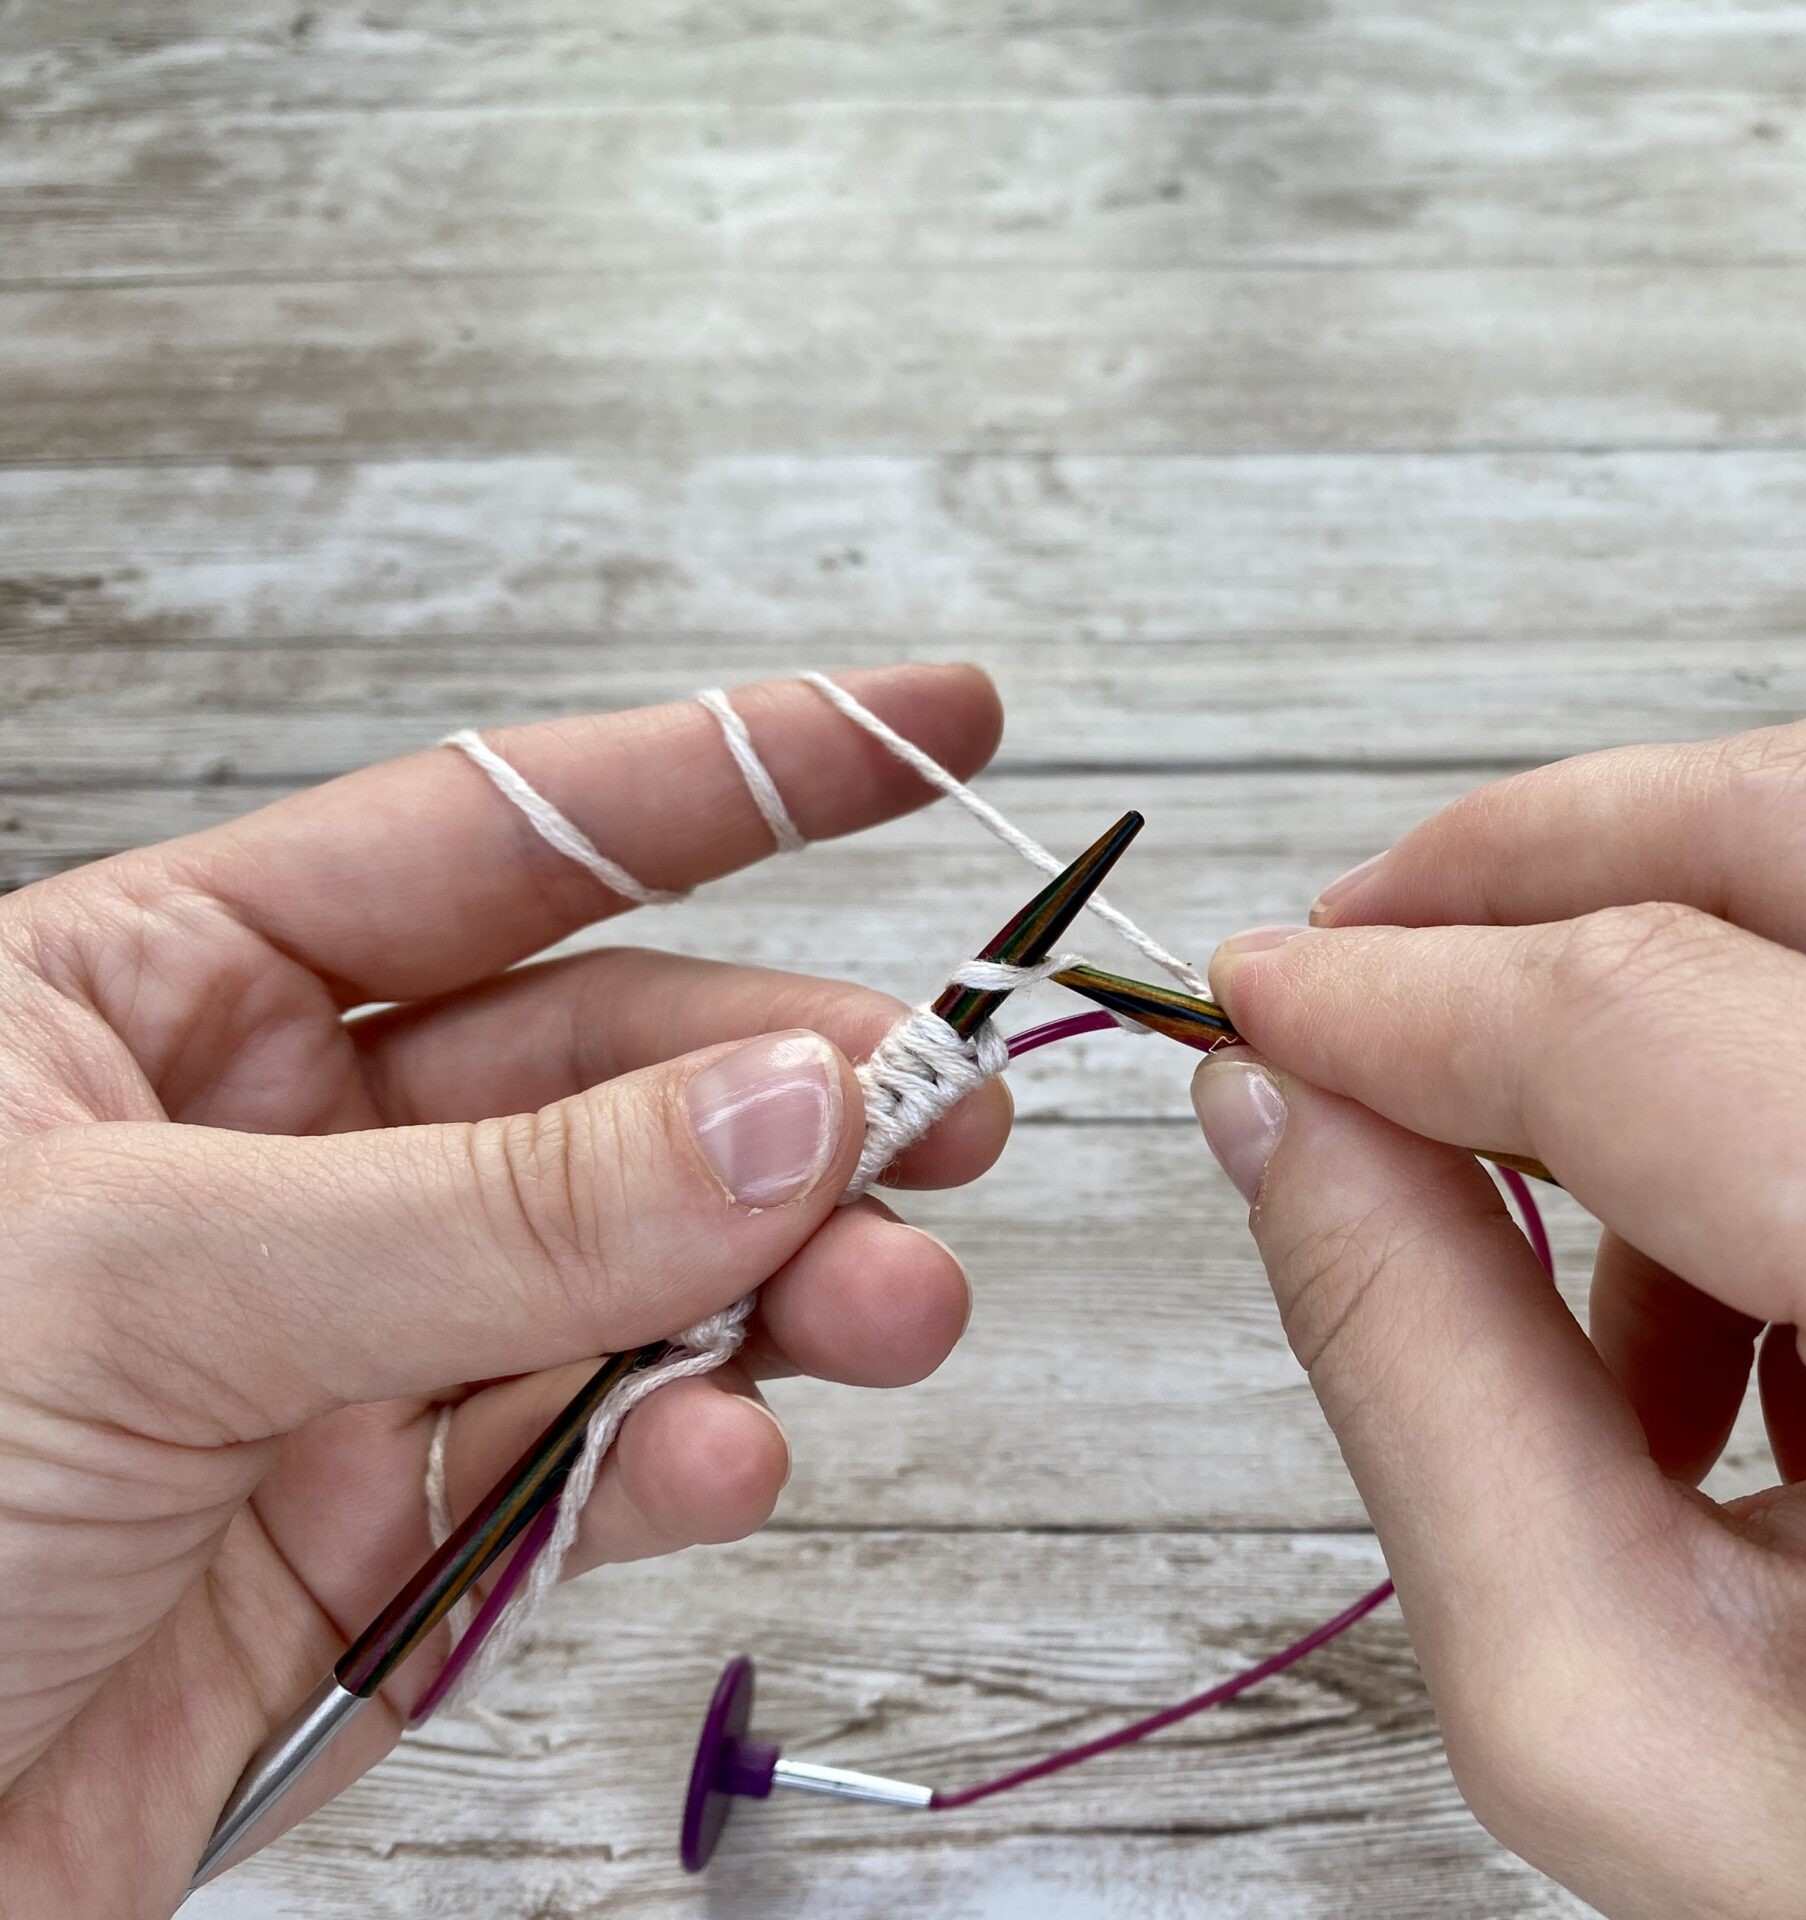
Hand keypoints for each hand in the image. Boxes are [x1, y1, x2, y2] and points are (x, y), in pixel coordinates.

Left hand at [0, 666, 1011, 1913]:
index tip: (933, 722)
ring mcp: (336, 1356)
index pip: (491, 838)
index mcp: (148, 1006)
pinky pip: (589, 1471)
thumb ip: (498, 1208)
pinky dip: (686, 1463)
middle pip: (608, 1072)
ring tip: (892, 1309)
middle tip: (944, 1112)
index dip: (734, 772)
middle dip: (794, 1093)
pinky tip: (729, 1457)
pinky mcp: (389, 1546)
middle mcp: (265, 1163)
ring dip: (786, 1291)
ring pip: (635, 1280)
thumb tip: (790, 1114)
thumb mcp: (147, 1288)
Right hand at [1190, 711, 1805, 1918]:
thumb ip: (1424, 1371)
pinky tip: (1790, 1318)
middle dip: (1543, 862)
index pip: (1683, 1028)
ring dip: (1696, 1014)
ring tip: (1620, 1305)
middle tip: (1369, 970)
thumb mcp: (1633, 1725)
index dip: (1412, 991)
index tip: (1264, 1000)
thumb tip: (1296, 1108)